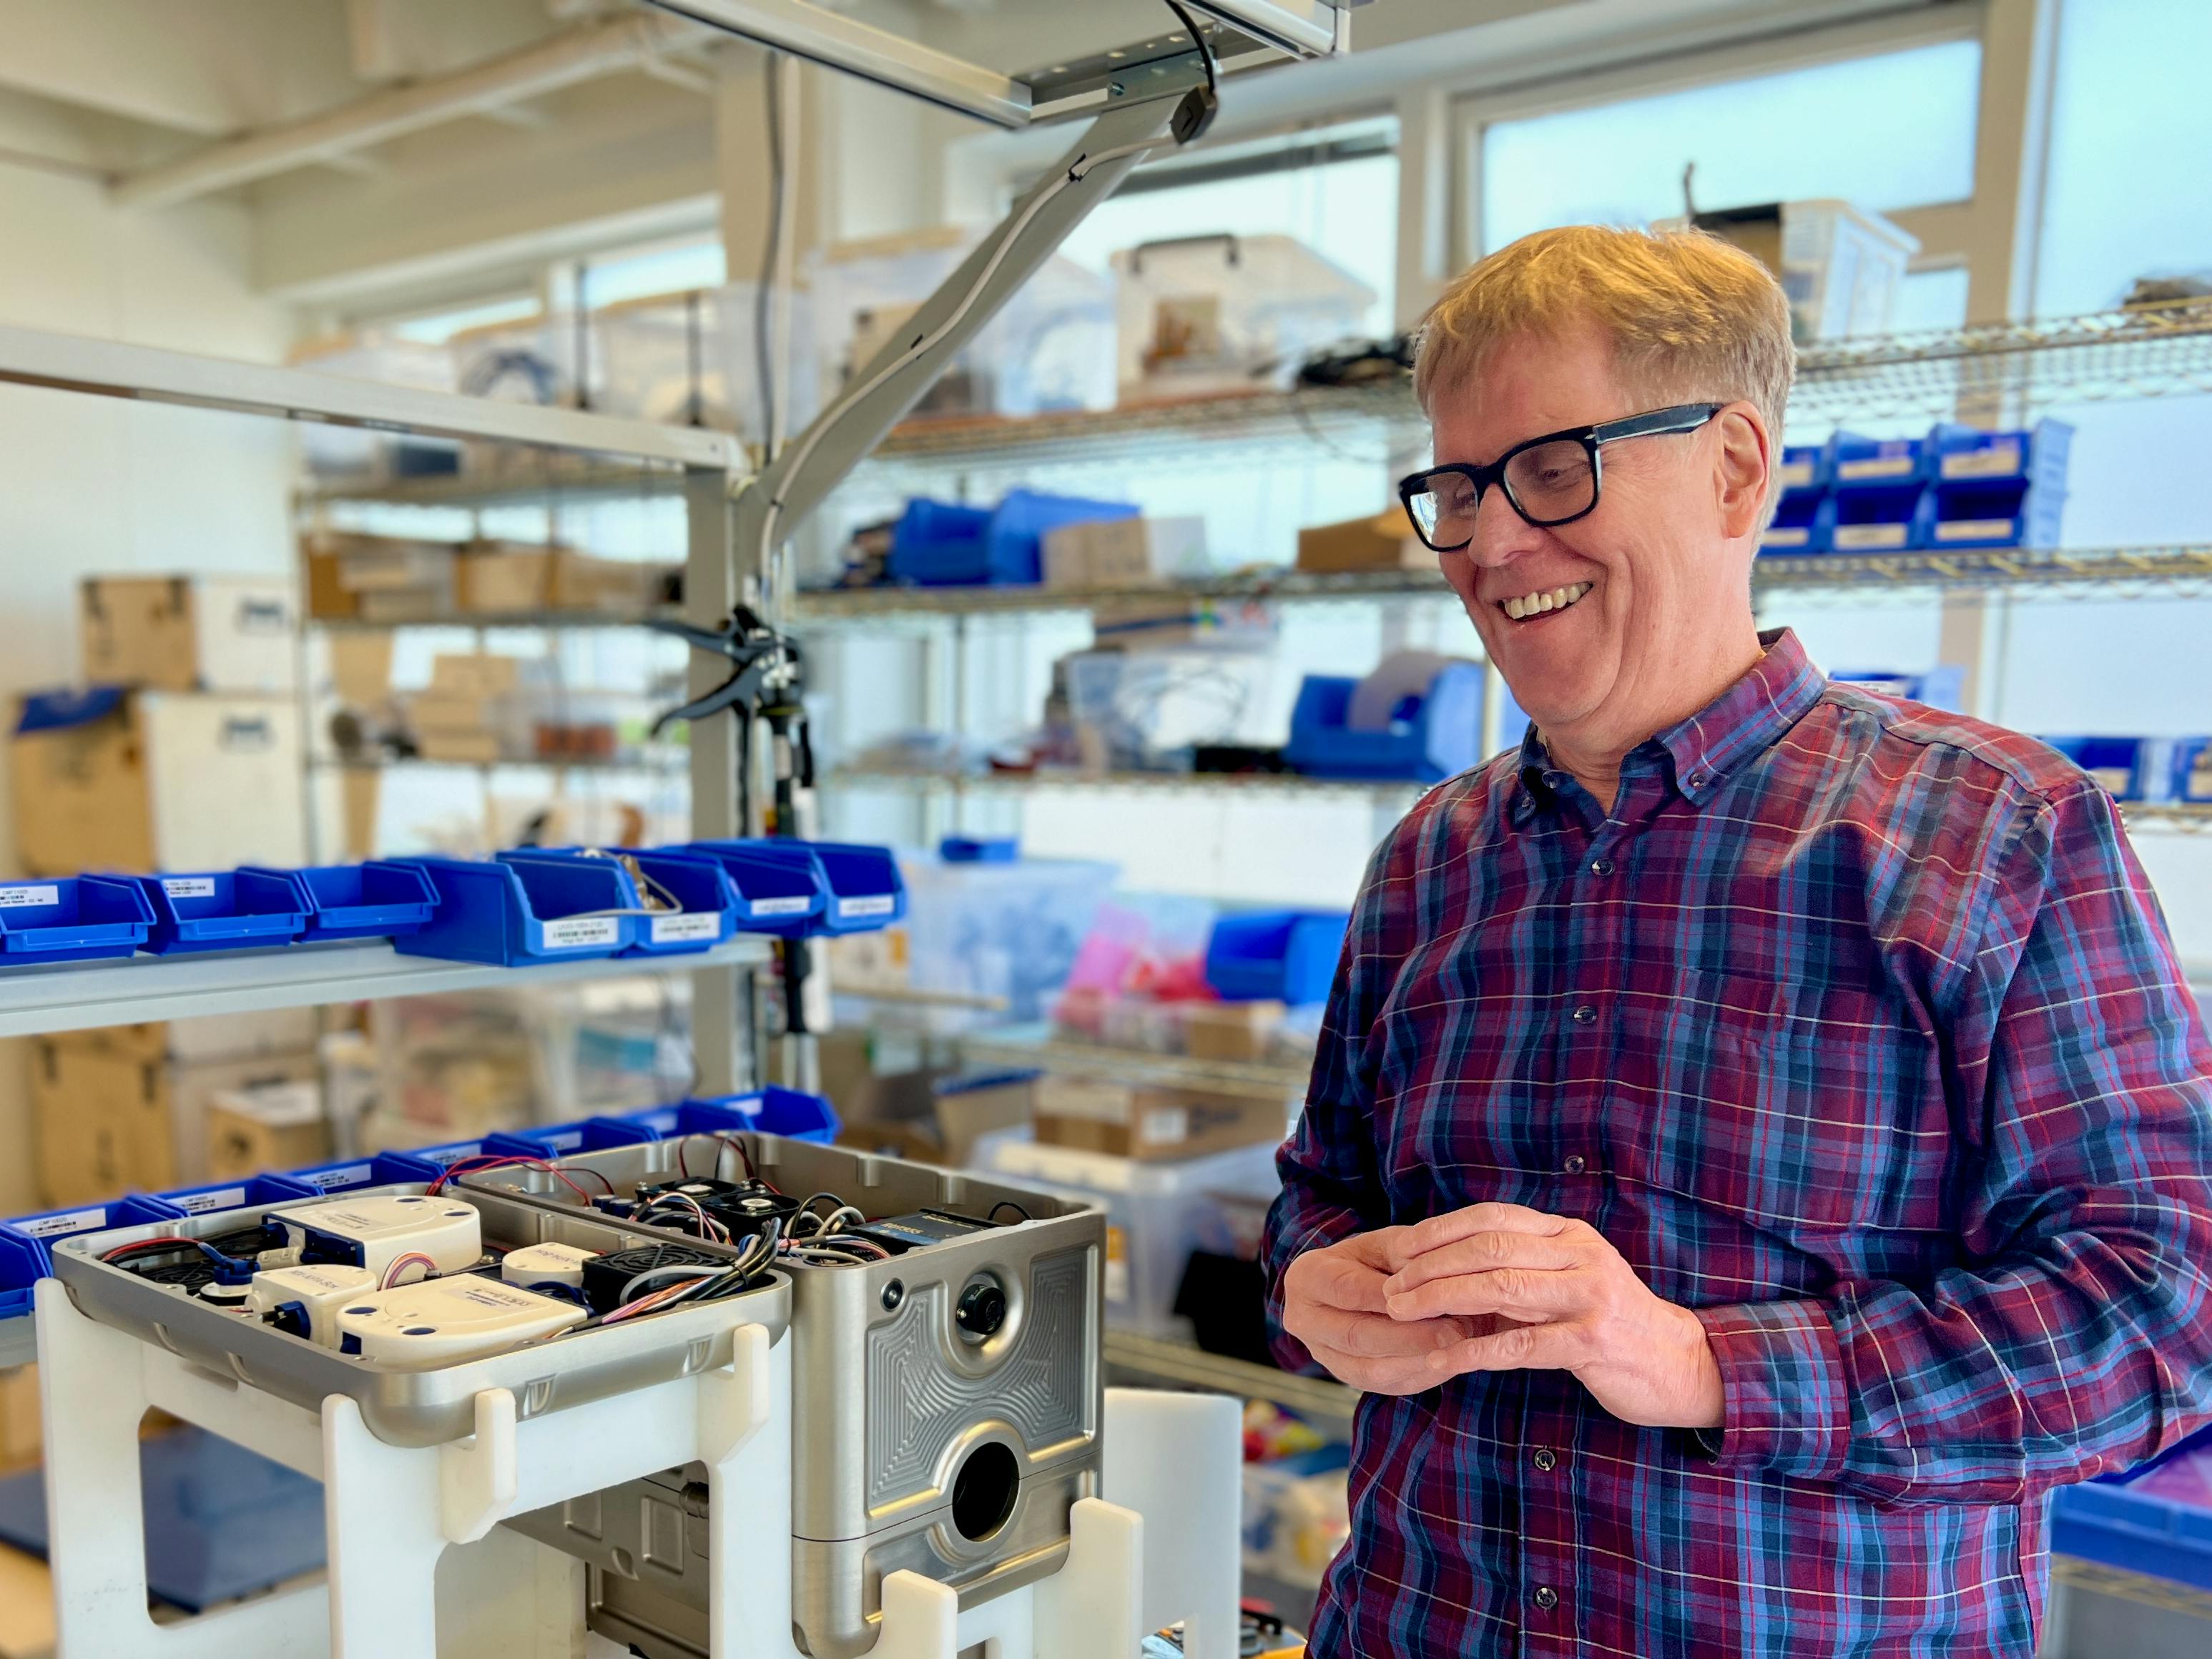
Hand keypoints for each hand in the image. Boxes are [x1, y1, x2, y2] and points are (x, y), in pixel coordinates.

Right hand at [1281, 1228, 1489, 1395]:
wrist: (1357, 1286)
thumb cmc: (1374, 1259)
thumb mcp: (1386, 1244)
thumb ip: (1405, 1255)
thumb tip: (1433, 1278)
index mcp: (1307, 1277)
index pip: (1348, 1290)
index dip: (1390, 1297)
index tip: (1435, 1297)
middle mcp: (1304, 1320)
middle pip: (1356, 1335)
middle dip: (1409, 1337)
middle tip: (1456, 1331)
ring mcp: (1323, 1354)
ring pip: (1369, 1369)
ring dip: (1417, 1361)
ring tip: (1458, 1349)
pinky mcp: (1347, 1378)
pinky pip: (1383, 1385)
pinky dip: (1418, 1376)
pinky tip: (1448, 1363)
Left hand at [1381, 1203, 1723, 1429]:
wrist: (1679, 1363)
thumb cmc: (1609, 1321)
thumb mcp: (1569, 1277)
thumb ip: (1521, 1264)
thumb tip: (1444, 1259)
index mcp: (1568, 1234)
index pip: (1492, 1218)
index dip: (1439, 1231)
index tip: (1399, 1249)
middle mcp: (1579, 1255)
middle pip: (1488, 1249)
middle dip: (1430, 1266)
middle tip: (1392, 1288)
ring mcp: (1589, 1297)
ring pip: (1499, 1287)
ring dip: (1440, 1300)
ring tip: (1402, 1313)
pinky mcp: (1592, 1341)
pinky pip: (1521, 1344)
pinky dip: (1475, 1352)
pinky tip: (1443, 1359)